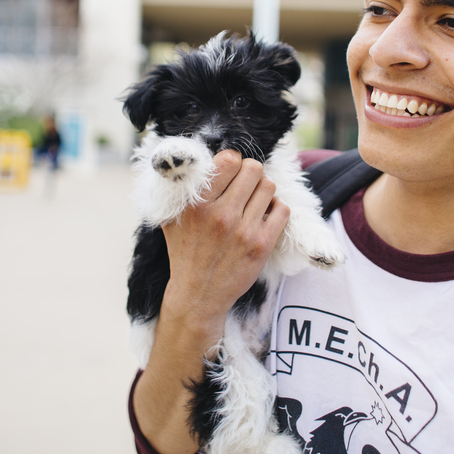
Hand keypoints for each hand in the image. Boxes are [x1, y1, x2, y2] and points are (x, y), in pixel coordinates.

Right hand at [132, 150, 290, 453]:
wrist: (197, 296)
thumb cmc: (184, 252)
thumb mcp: (172, 218)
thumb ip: (181, 189)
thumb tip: (192, 158)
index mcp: (197, 204)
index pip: (229, 159)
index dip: (233, 161)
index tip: (231, 171)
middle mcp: (220, 214)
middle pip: (254, 169)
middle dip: (251, 174)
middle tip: (245, 186)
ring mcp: (243, 230)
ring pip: (269, 187)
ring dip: (263, 191)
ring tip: (253, 203)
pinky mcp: (261, 246)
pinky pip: (282, 210)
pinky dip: (275, 209)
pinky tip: (263, 217)